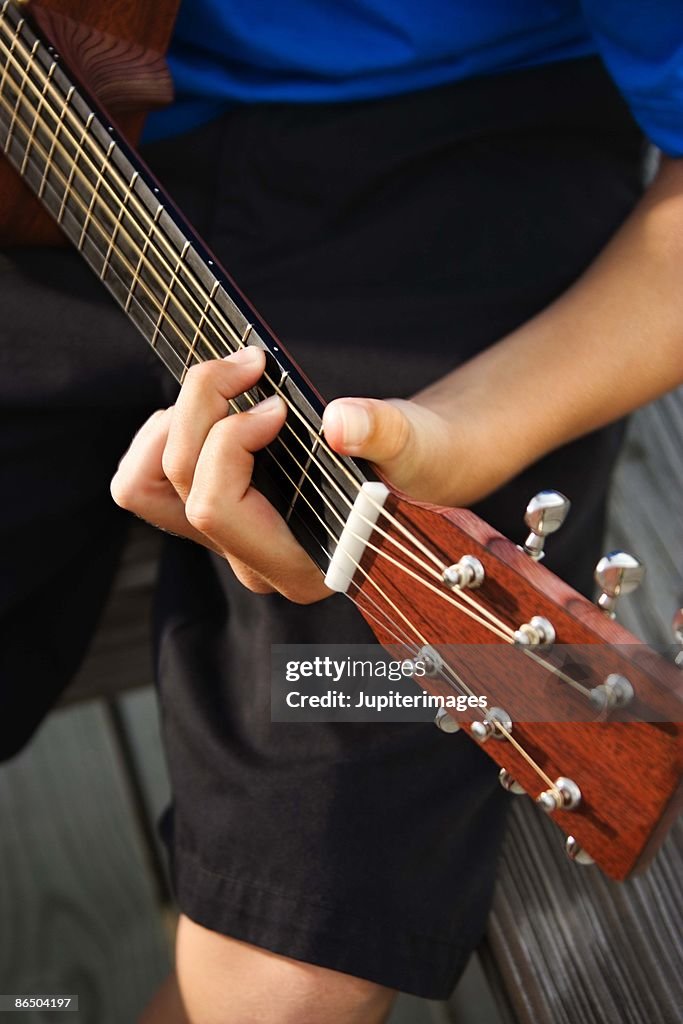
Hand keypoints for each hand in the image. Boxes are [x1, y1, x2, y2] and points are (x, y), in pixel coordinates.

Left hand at [110, 350, 479, 603]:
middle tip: (248, 364)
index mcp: (301, 564)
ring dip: (170, 424)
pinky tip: (212, 405)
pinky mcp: (215, 517)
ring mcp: (228, 542)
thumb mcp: (413, 442)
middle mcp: (254, 563)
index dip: (231, 441)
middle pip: (178, 489)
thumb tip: (340, 425)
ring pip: (144, 488)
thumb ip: (383, 434)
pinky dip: (164, 432)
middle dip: (200, 411)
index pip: (219, 509)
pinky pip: (147, 482)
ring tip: (223, 386)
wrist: (416, 468)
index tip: (278, 403)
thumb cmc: (416, 460)